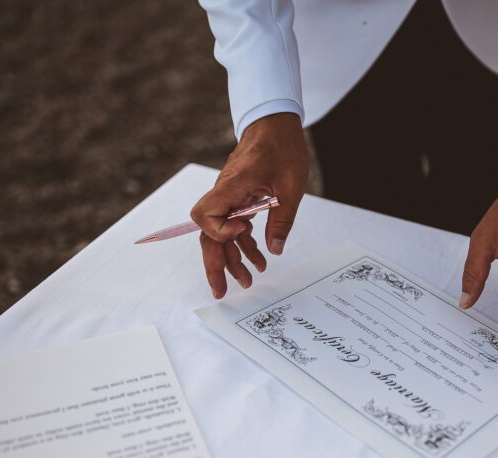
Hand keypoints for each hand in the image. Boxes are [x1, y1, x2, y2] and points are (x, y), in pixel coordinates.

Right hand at [190, 113, 309, 297]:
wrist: (275, 124)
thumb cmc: (282, 147)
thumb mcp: (291, 186)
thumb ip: (282, 219)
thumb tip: (274, 250)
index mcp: (232, 186)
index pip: (206, 216)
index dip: (222, 232)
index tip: (246, 230)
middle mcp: (224, 194)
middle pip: (209, 234)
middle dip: (215, 265)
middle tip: (222, 292)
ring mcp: (229, 198)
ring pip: (221, 235)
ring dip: (233, 260)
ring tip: (249, 282)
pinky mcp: (238, 200)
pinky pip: (235, 227)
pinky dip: (244, 245)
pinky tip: (259, 260)